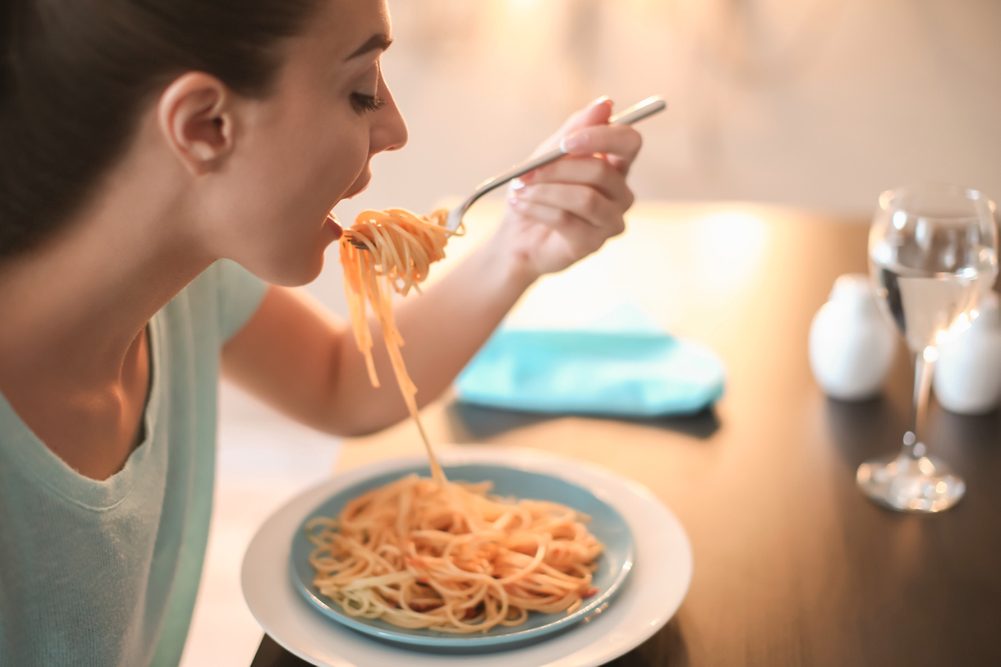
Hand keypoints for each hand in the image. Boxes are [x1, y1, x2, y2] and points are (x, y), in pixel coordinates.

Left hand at [501, 96, 642, 277]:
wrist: (517, 235)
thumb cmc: (537, 190)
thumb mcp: (549, 153)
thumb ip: (575, 130)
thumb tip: (606, 103)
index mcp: (616, 166)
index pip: (629, 142)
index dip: (602, 137)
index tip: (567, 141)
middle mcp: (621, 194)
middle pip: (601, 171)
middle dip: (557, 168)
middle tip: (525, 172)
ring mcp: (610, 221)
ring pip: (585, 198)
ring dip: (544, 190)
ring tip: (519, 190)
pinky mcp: (592, 244)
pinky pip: (567, 220)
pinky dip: (537, 208)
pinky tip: (519, 204)